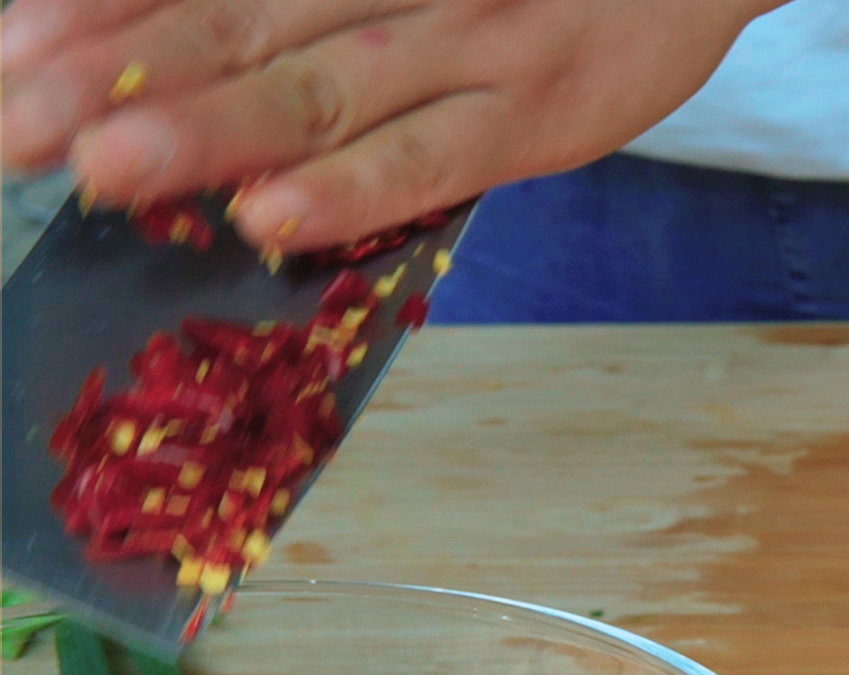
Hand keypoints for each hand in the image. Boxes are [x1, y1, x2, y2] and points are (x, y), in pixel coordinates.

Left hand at [1, 0, 781, 249]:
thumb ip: (321, 3)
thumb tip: (192, 48)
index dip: (100, 11)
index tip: (9, 53)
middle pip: (236, 25)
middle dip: (112, 79)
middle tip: (13, 127)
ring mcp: (471, 44)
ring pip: (318, 88)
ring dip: (207, 132)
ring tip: (104, 172)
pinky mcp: (538, 114)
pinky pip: (433, 158)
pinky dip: (352, 189)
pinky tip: (273, 220)